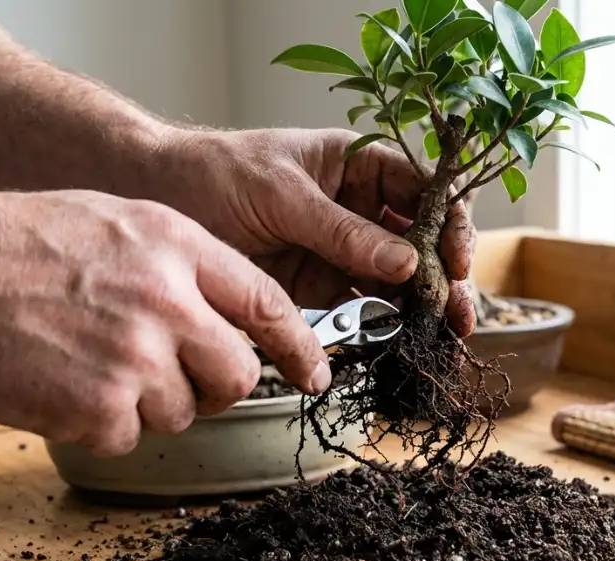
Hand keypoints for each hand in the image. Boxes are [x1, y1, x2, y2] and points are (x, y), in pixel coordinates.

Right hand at [0, 190, 331, 455]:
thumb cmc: (12, 244)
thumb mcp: (112, 219)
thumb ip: (177, 262)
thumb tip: (226, 311)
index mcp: (177, 246)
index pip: (266, 302)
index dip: (297, 343)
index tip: (314, 371)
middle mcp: (169, 301)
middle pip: (238, 373)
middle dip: (216, 385)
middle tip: (177, 377)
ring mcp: (137, 358)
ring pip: (184, 412)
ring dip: (148, 404)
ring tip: (91, 367)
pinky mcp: (100, 408)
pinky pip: (129, 437)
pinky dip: (101, 425)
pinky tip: (63, 387)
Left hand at [144, 127, 477, 335]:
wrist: (154, 200)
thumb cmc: (214, 173)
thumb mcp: (281, 194)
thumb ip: (342, 231)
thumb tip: (407, 262)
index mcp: (358, 164)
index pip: (423, 190)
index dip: (449, 223)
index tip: (456, 260)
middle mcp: (359, 207)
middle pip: (421, 241)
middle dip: (446, 275)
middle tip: (459, 314)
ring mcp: (342, 250)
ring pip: (399, 280)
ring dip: (423, 308)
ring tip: (441, 336)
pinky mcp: (319, 287)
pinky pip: (362, 308)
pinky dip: (383, 327)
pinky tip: (401, 342)